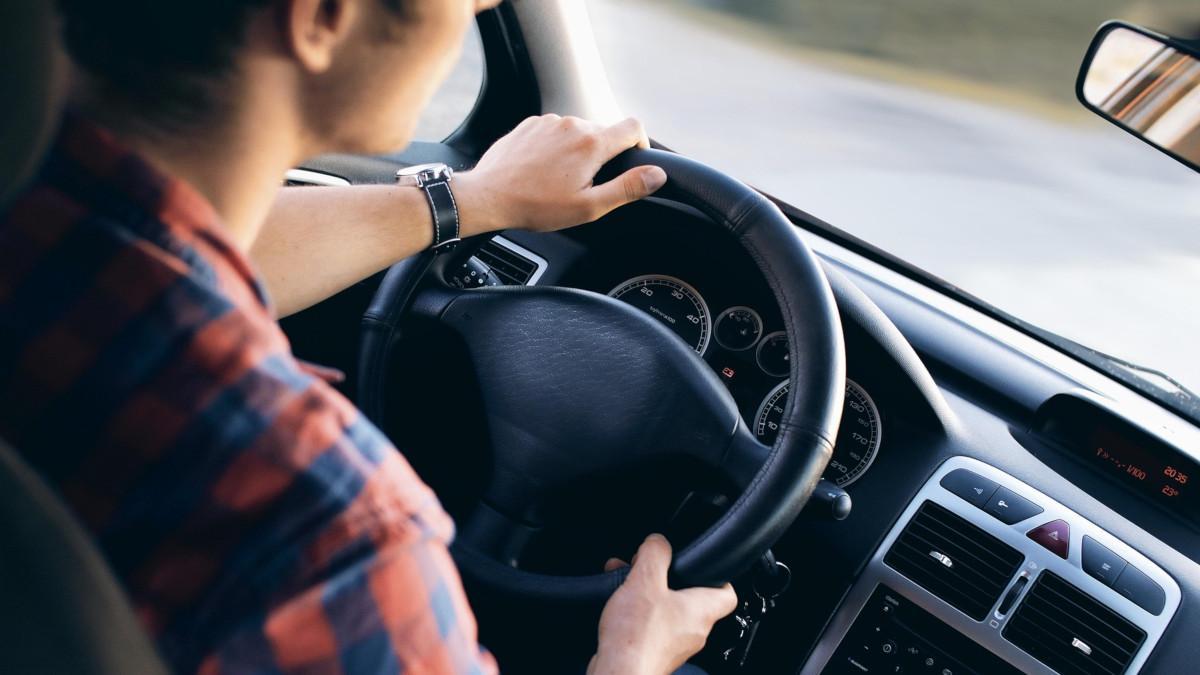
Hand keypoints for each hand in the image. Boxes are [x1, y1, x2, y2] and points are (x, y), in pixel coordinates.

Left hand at [455, 115, 667, 234]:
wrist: (488, 196)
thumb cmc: (536, 205)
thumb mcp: (588, 206)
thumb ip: (627, 188)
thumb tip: (657, 175)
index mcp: (592, 143)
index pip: (634, 127)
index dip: (640, 144)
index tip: (633, 161)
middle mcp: (572, 124)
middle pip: (604, 132)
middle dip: (602, 156)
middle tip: (586, 185)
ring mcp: (549, 121)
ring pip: (577, 132)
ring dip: (577, 151)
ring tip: (559, 180)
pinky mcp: (530, 124)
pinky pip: (554, 131)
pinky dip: (555, 147)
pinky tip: (542, 170)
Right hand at [587, 534, 737, 674]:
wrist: (619, 674)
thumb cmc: (637, 637)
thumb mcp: (645, 581)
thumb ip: (655, 554)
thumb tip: (658, 541)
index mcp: (701, 611)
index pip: (728, 593)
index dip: (718, 575)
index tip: (704, 565)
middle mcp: (694, 631)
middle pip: (691, 598)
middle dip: (667, 580)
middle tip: (650, 569)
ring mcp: (675, 645)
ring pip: (668, 611)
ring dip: (648, 594)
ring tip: (626, 583)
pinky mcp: (656, 654)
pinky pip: (652, 626)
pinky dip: (638, 613)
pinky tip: (618, 606)